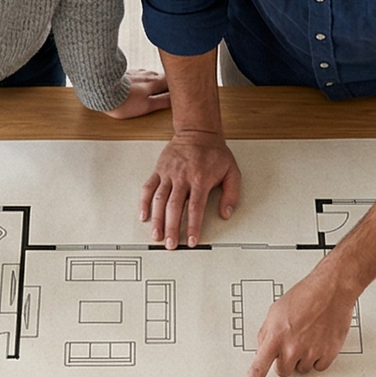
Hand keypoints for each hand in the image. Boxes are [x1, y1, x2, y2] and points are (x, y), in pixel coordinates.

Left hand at [104, 69, 171, 119]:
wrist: (100, 90)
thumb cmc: (121, 101)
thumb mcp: (146, 106)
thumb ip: (162, 101)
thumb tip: (175, 100)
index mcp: (154, 82)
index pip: (171, 81)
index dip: (177, 84)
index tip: (182, 88)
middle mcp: (146, 75)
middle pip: (161, 77)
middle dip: (167, 82)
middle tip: (171, 87)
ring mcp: (135, 73)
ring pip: (150, 75)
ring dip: (155, 79)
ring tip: (157, 87)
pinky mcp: (125, 73)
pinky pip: (138, 75)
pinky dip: (142, 79)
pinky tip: (139, 84)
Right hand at [139, 130, 241, 246]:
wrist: (198, 132)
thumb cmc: (214, 153)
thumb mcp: (232, 171)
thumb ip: (231, 194)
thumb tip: (226, 213)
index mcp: (200, 179)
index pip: (195, 208)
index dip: (192, 226)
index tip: (191, 240)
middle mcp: (182, 178)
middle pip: (174, 207)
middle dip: (172, 228)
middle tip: (170, 244)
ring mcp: (168, 174)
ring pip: (159, 200)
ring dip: (157, 219)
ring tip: (156, 235)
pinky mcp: (159, 170)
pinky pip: (148, 188)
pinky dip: (144, 202)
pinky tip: (143, 216)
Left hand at [240, 266, 357, 376]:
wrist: (331, 291)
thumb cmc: (305, 297)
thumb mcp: (275, 312)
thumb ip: (267, 333)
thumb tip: (263, 348)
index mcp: (275, 337)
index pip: (257, 369)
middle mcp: (292, 347)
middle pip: (282, 371)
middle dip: (284, 360)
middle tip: (293, 341)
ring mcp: (311, 352)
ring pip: (301, 369)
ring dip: (302, 357)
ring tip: (309, 335)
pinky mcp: (327, 354)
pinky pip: (318, 366)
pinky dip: (319, 357)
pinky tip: (320, 340)